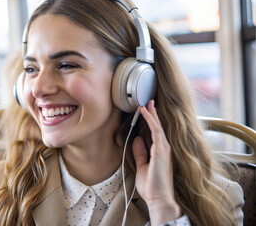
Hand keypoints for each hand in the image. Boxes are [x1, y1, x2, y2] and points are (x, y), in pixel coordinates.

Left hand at [132, 100, 180, 224]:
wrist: (159, 199)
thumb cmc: (152, 187)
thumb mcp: (142, 166)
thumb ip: (140, 153)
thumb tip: (137, 140)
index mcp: (161, 153)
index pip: (156, 133)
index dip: (151, 121)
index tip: (146, 111)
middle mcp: (165, 149)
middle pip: (159, 127)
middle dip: (153, 114)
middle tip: (148, 102)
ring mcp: (164, 149)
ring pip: (158, 126)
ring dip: (152, 114)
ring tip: (146, 103)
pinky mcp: (161, 151)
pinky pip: (156, 131)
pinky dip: (150, 120)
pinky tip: (145, 112)